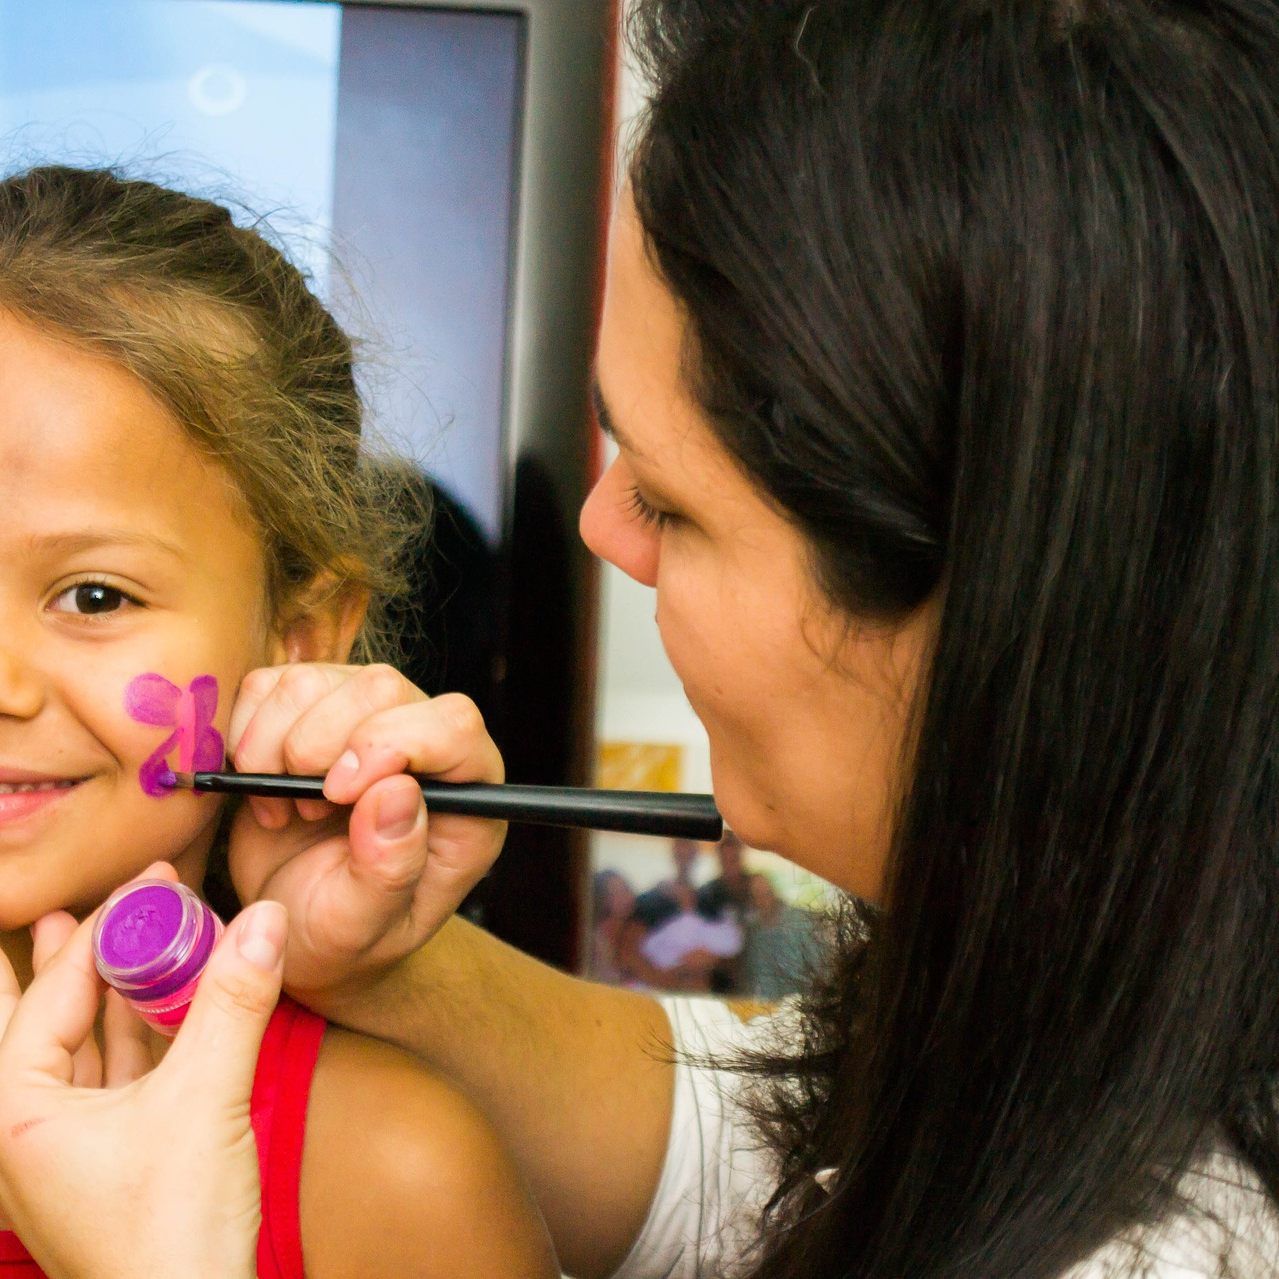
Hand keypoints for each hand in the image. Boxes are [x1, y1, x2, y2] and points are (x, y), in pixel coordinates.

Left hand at [0, 873, 285, 1278]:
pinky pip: (116, 1081)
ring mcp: (67, 1153)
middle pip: (36, 1022)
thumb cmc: (171, 1240)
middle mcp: (27, 1132)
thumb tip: (267, 919)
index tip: (150, 886)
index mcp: (16, 1114)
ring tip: (120, 941)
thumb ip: (235, 1002)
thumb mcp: (206, 1100)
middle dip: (62, 961)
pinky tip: (161, 1008)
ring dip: (111, 993)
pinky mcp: (110, 1165)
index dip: (101, 930)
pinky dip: (140, 1037)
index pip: (53, 994)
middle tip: (79, 906)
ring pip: (82, 1049)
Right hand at [226, 663, 506, 1010]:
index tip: (339, 794)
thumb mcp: (362, 928)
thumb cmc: (340, 938)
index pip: (455, 726)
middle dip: (319, 745)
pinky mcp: (309, 707)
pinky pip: (269, 683)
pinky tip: (259, 787)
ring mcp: (366, 715)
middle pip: (382, 687)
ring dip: (276, 747)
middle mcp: (424, 743)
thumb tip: (398, 792)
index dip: (392, 743)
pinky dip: (245, 735)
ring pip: (318, 682)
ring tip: (284, 810)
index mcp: (467, 795)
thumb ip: (389, 870)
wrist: (291, 930)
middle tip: (302, 810)